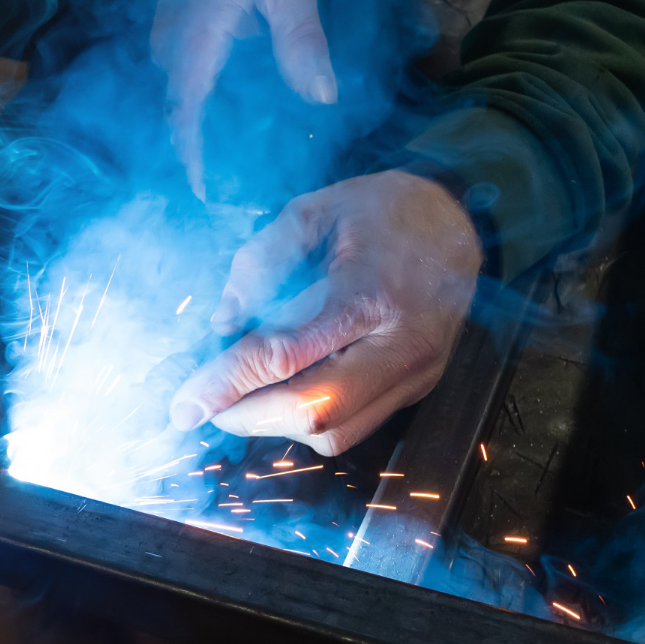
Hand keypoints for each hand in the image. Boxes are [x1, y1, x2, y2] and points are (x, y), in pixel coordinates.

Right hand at [151, 0, 336, 199]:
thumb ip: (304, 37)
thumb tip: (322, 99)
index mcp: (201, 11)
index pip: (188, 86)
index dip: (189, 136)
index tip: (199, 179)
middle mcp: (174, 20)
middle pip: (173, 94)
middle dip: (187, 141)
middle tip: (208, 186)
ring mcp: (169, 23)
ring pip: (172, 87)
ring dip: (188, 124)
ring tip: (207, 167)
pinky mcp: (174, 29)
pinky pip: (178, 75)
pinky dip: (190, 104)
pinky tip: (208, 129)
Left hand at [167, 171, 481, 455]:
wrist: (460, 221)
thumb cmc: (381, 211)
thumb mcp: (313, 211)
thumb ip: (261, 262)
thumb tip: (221, 326)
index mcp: (370, 290)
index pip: (286, 354)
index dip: (227, 384)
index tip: (183, 406)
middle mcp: (401, 343)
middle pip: (314, 411)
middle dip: (249, 417)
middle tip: (208, 405)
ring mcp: (416, 373)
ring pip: (336, 432)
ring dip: (277, 425)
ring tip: (245, 396)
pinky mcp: (418, 389)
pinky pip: (355, 427)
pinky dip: (307, 421)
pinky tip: (283, 394)